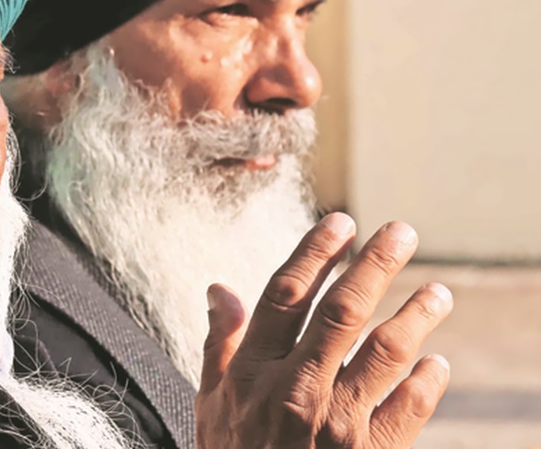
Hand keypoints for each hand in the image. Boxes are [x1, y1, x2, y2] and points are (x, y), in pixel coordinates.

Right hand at [195, 213, 452, 447]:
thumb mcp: (209, 403)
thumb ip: (219, 344)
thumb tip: (219, 288)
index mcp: (252, 372)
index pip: (285, 296)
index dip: (314, 254)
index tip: (341, 223)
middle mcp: (294, 390)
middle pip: (340, 312)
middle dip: (373, 266)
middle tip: (401, 231)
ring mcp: (336, 424)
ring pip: (384, 355)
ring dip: (416, 318)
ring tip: (439, 292)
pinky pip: (407, 413)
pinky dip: (425, 386)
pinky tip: (437, 365)